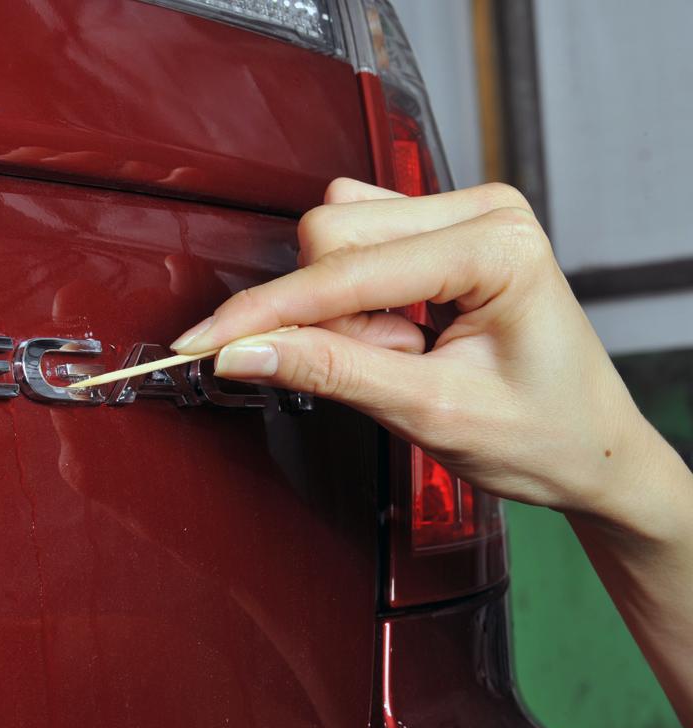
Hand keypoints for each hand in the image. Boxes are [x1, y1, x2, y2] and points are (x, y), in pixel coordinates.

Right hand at [171, 178, 671, 528]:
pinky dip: (349, 299)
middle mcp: (481, 209)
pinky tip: (394, 334)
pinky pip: (350, 242)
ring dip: (339, 309)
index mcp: (497, 244)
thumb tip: (245, 350)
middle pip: (332, 235)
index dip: (269, 313)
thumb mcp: (432, 413)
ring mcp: (459, 213)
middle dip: (325, 315)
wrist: (589, 449)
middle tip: (379, 369)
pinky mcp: (436, 230)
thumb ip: (332, 372)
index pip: (346, 269)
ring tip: (398, 355)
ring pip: (333, 234)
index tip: (206, 343)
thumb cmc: (542, 433)